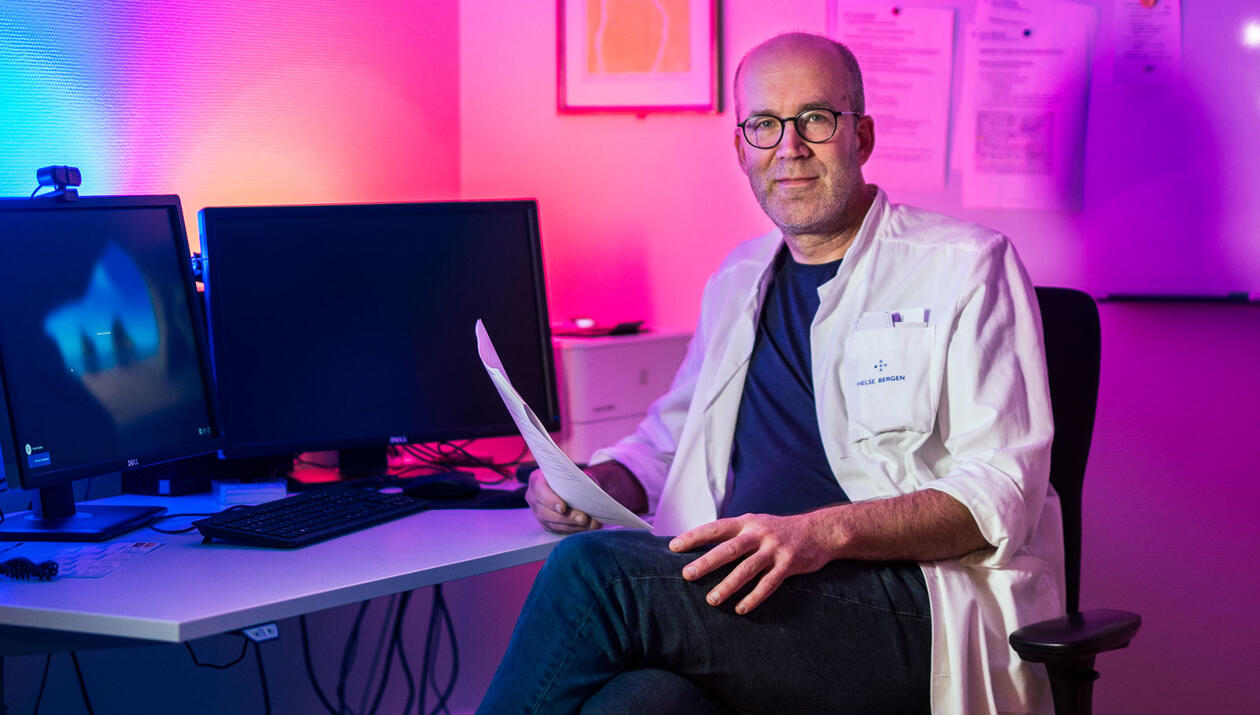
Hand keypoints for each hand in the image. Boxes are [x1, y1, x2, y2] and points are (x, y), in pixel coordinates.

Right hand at [525, 469, 601, 533]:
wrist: (569, 484)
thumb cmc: (571, 477)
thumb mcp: (573, 474)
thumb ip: (576, 481)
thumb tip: (588, 492)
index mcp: (537, 480)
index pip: (540, 491)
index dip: (551, 501)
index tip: (563, 508)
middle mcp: (533, 498)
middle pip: (546, 512)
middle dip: (567, 517)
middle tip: (584, 519)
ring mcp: (538, 512)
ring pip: (552, 524)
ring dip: (573, 526)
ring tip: (590, 525)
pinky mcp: (545, 523)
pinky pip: (557, 530)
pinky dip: (573, 530)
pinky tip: (586, 528)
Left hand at [669, 512, 835, 614]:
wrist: (820, 531)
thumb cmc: (780, 531)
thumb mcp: (756, 524)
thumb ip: (735, 535)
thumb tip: (703, 548)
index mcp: (747, 523)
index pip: (715, 528)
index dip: (694, 537)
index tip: (673, 547)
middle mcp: (759, 533)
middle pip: (729, 549)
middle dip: (707, 562)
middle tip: (687, 574)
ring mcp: (774, 548)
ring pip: (747, 569)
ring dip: (728, 585)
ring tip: (712, 599)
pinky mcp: (789, 564)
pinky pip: (769, 583)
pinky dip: (754, 597)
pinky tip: (741, 609)